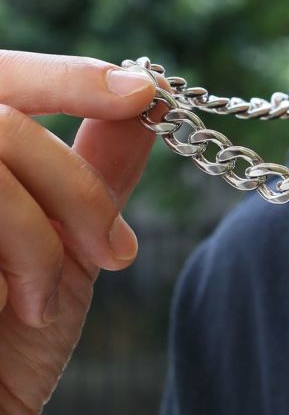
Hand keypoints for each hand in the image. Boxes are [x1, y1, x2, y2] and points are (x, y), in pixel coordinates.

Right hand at [0, 50, 165, 414]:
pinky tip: (11, 310)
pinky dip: (15, 260)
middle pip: (1, 120)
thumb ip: (92, 171)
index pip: (0, 77)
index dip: (68, 76)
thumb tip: (147, 97)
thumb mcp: (64, 245)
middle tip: (113, 251)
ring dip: (41, 231)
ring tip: (43, 298)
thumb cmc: (9, 339)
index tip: (143, 93)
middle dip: (73, 185)